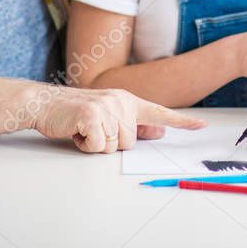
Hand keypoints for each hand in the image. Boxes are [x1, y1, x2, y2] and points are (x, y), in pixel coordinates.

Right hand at [33, 87, 205, 153]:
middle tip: (93, 130)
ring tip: (84, 130)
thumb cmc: (76, 112)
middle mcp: (121, 101)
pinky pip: (99, 147)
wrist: (45, 103)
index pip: (159, 112)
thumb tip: (159, 130)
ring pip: (115, 147)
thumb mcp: (108, 114)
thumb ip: (133, 122)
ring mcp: (107, 107)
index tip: (201, 125)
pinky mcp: (92, 116)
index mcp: (128, 100)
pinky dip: (86, 146)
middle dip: (110, 143)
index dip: (181, 121)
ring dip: (96, 145)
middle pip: (130, 142)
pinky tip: (77, 132)